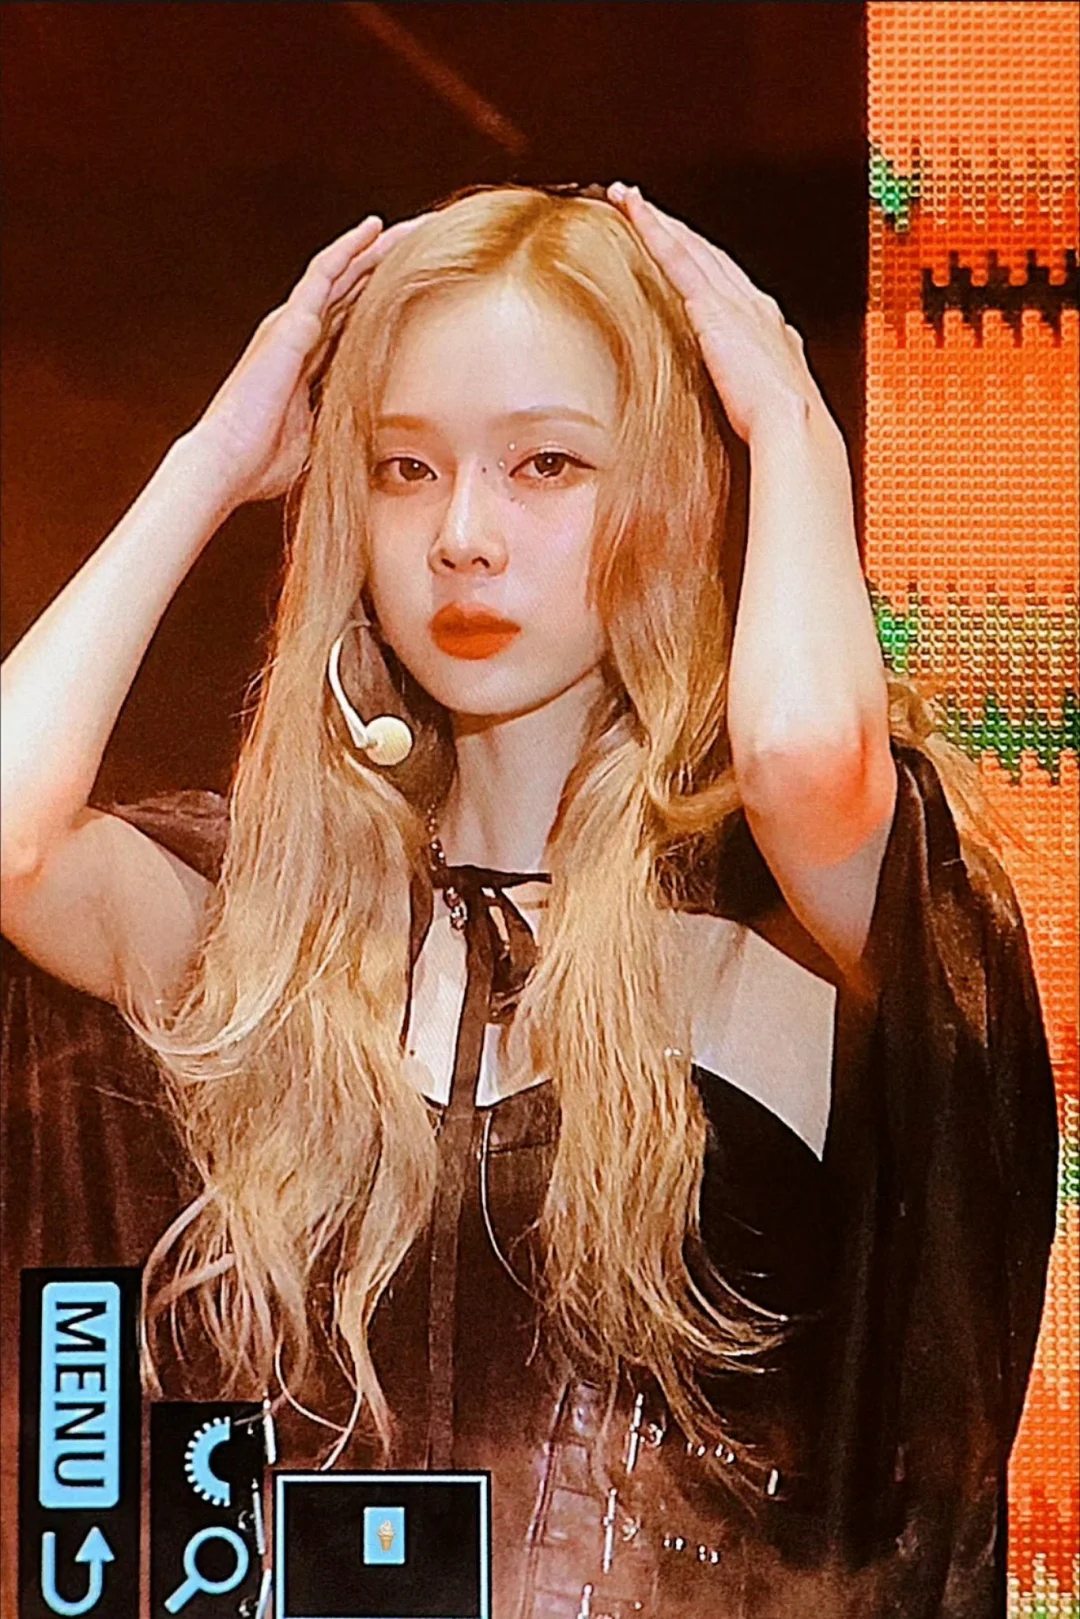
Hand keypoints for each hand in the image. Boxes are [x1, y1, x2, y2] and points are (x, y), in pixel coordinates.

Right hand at [189, 212, 425, 507]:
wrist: (229, 462)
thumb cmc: (264, 462)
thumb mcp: (320, 440)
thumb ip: (344, 424)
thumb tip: (379, 438)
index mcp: (309, 361)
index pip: (355, 320)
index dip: (386, 300)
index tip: (425, 286)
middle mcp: (301, 333)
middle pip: (354, 288)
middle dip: (390, 265)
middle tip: (431, 243)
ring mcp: (294, 323)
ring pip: (344, 271)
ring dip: (378, 247)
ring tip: (415, 226)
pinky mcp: (291, 321)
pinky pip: (325, 272)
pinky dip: (350, 248)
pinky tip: (375, 229)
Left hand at [606, 183, 828, 445]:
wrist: (793, 425)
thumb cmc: (782, 426)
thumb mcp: (766, 402)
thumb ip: (748, 388)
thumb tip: (741, 400)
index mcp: (767, 325)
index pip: (726, 279)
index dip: (701, 257)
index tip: (681, 243)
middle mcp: (753, 303)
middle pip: (707, 253)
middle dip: (676, 227)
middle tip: (642, 204)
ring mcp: (734, 301)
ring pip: (690, 247)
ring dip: (659, 219)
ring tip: (627, 199)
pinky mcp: (713, 308)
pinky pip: (678, 259)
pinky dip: (655, 230)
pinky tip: (634, 212)